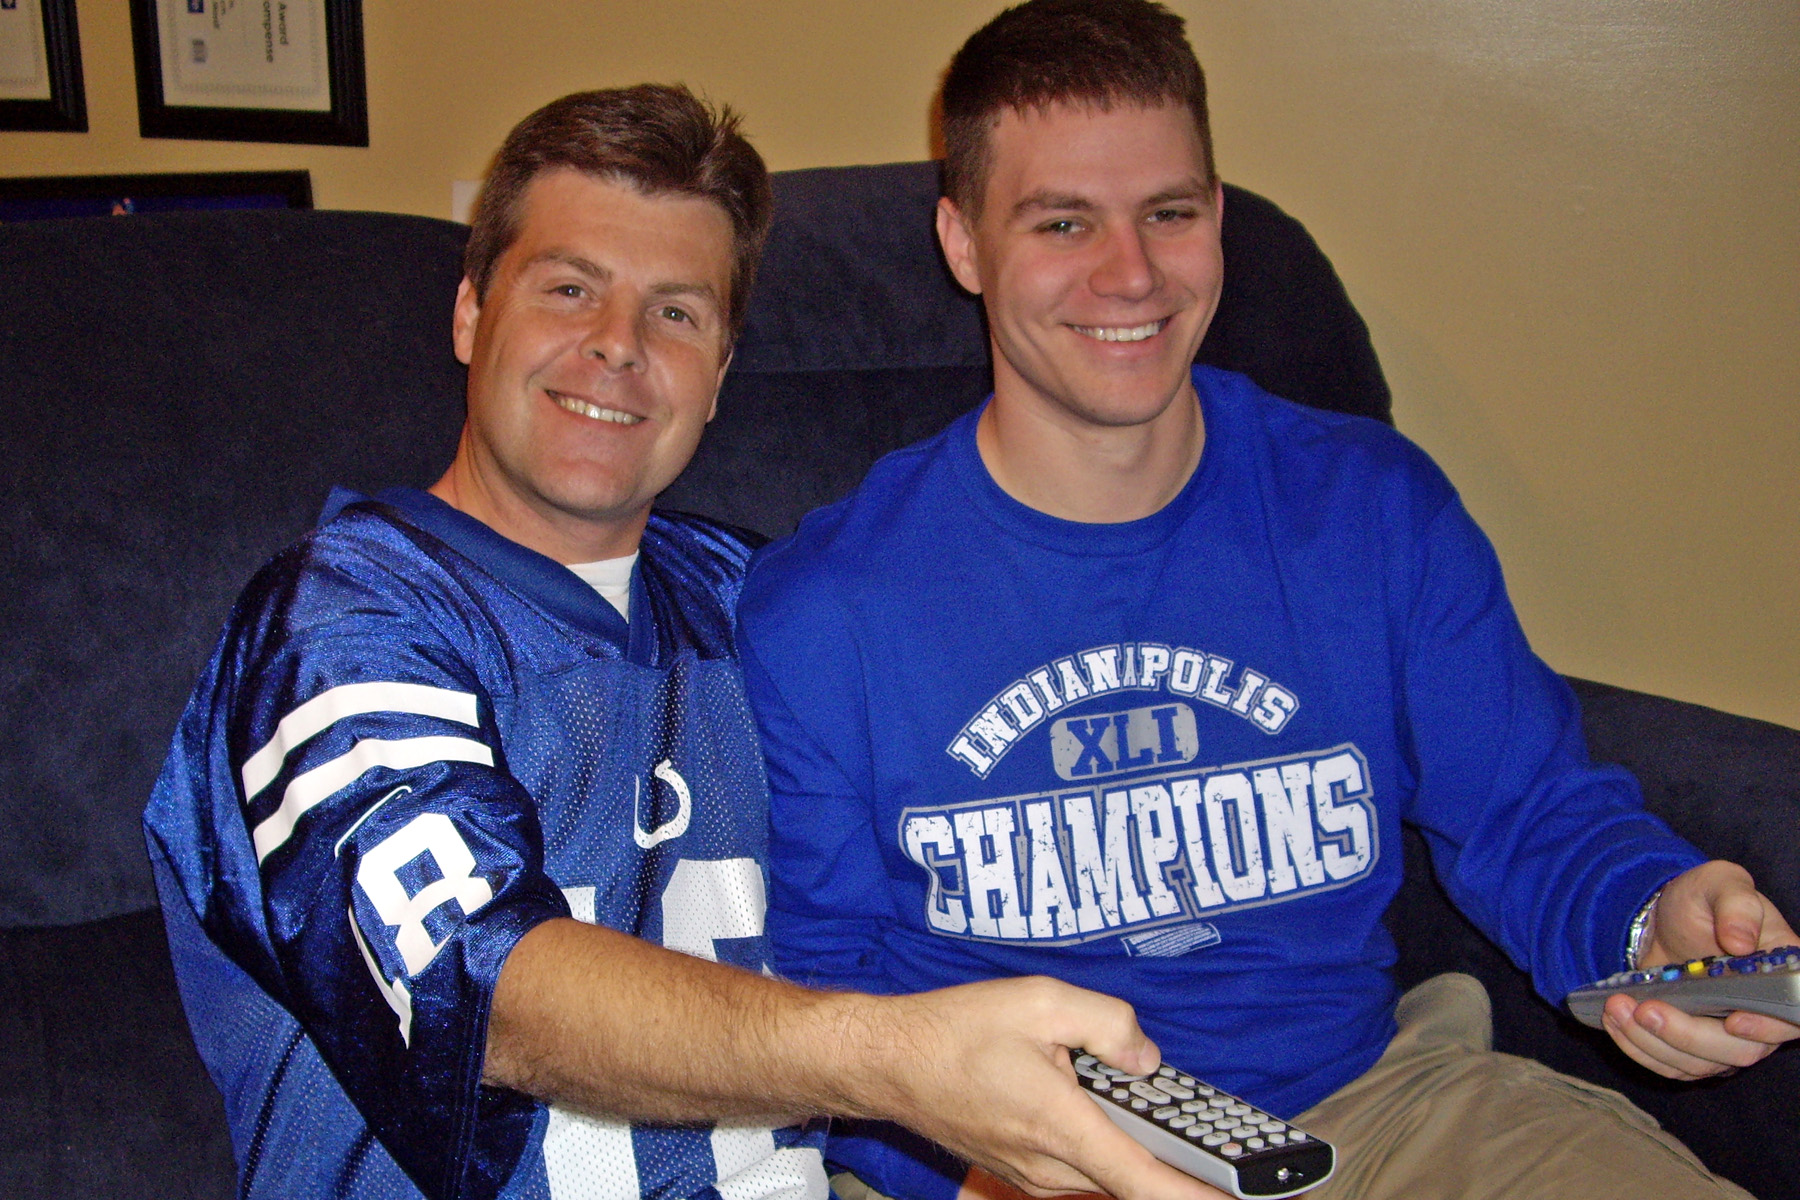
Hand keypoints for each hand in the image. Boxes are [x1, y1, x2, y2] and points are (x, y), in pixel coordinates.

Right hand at [866, 976, 1220, 1199]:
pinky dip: (1104, 1143)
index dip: (1204, 1197)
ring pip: (1108, 1172)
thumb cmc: (954, 1032)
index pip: (1148, 1182)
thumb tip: (1146, 1058)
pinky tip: (1097, 1099)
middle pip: (1136, 1179)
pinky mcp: (1022, 1169)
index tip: (1246, 1196)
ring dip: (1137, 1147)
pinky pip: (1082, 1165)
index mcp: (1063, 1126)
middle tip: (1223, 1136)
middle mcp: (1051, 1166)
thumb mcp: (1040, 1001)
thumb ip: (1108, 1023)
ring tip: (1153, 1104)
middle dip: (1180, 1159)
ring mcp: (1033, 1174)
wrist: (888, 1061)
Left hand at [1602, 860, 1799, 1079]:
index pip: (1791, 1018)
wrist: (1666, 922)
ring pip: (1700, 1064)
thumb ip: (1737, 905)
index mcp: (1782, 979)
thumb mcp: (1720, 884)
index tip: (1734, 1020)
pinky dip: (1639, 1048)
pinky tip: (1614, 1021)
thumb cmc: (1703, 901)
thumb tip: (1741, 941)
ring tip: (1617, 1008)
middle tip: (1645, 1009)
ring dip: (1653, 1043)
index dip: (1767, 1027)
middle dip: (1687, 1035)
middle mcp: (1762, 1016)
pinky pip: (1671, 1065)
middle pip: (1739, 1051)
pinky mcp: (1693, 1048)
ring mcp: (1727, 1038)